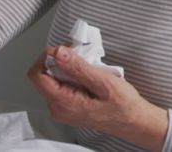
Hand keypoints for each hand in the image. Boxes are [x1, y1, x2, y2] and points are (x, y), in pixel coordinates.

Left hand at [28, 46, 167, 151]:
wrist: (134, 122)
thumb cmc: (123, 107)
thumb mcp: (104, 83)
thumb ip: (78, 68)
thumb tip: (58, 53)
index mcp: (63, 103)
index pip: (37, 75)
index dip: (46, 57)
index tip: (63, 49)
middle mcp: (58, 107)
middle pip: (45, 75)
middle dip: (61, 60)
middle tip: (82, 55)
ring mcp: (62, 107)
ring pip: (54, 78)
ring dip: (69, 66)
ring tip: (90, 66)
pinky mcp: (69, 105)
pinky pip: (62, 83)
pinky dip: (73, 74)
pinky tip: (90, 74)